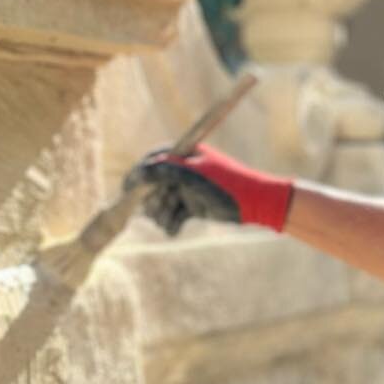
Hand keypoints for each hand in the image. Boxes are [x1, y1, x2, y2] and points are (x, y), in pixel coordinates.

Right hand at [123, 142, 293, 235]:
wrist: (257, 204)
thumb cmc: (226, 184)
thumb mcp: (193, 176)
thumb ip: (163, 171)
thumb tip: (137, 172)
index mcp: (183, 154)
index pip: (151, 161)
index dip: (137, 176)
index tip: (126, 190)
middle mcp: (182, 170)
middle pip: (151, 186)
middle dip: (154, 199)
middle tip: (166, 203)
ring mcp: (186, 189)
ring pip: (160, 204)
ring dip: (162, 213)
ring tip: (174, 218)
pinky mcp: (191, 207)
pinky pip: (171, 216)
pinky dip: (172, 223)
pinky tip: (176, 229)